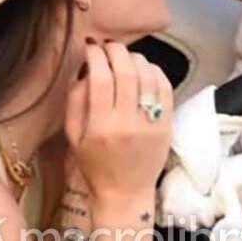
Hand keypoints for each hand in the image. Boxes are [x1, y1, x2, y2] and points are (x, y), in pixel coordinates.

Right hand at [64, 42, 171, 203]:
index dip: (95, 55)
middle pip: (126, 72)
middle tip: (109, 46)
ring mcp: (151, 124)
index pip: (100, 79)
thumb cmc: (95, 166)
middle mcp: (128, 124)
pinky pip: (166, 89)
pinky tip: (145, 70)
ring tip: (126, 57)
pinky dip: (156, 72)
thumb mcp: (74, 138)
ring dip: (136, 59)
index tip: (91, 47)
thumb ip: (75, 102)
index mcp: (101, 127)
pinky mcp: (167, 126)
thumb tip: (84, 70)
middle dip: (116, 51)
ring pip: (148, 76)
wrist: (125, 194)